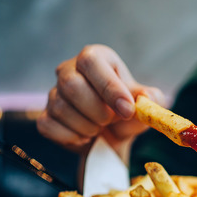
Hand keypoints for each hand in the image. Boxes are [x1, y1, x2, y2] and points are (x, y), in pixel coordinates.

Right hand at [37, 44, 164, 155]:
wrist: (112, 138)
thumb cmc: (127, 113)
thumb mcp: (145, 105)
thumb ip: (151, 99)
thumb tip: (147, 98)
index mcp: (96, 58)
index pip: (91, 61)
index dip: (109, 87)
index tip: (127, 110)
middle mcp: (69, 70)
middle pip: (71, 85)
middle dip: (97, 111)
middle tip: (111, 121)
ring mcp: (54, 93)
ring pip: (61, 109)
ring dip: (87, 127)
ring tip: (100, 128)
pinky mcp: (45, 116)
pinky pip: (49, 126)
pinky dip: (72, 137)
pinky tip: (85, 137)